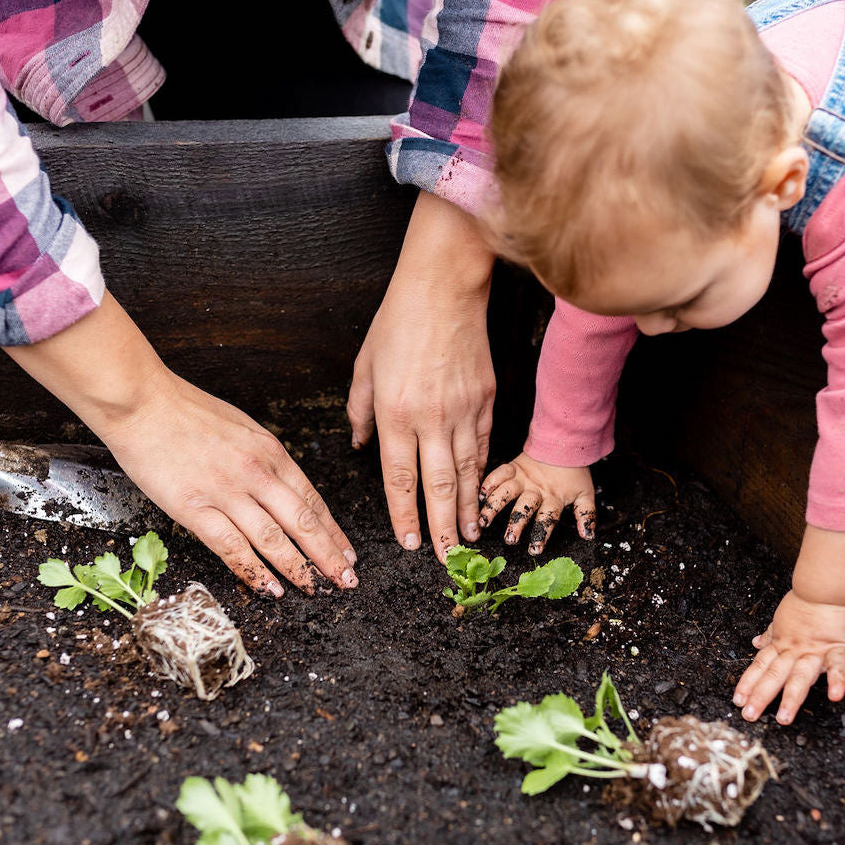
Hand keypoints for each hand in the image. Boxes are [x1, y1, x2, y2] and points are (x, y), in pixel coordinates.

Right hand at [7, 295, 356, 597]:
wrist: (141, 401)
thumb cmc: (184, 410)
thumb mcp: (240, 427)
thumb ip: (262, 458)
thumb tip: (280, 485)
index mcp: (270, 451)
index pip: (312, 499)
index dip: (333, 531)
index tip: (347, 554)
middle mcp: (257, 473)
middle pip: (303, 523)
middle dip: (329, 557)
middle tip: (347, 582)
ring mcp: (227, 492)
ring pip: (274, 540)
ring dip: (299, 570)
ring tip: (315, 591)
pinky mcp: (196, 508)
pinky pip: (233, 548)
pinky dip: (255, 572)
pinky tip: (270, 590)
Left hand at [346, 192, 495, 559]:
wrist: (445, 287)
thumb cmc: (399, 321)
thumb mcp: (365, 366)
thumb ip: (359, 411)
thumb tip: (358, 444)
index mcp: (394, 413)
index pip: (399, 478)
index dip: (403, 516)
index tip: (406, 543)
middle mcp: (430, 418)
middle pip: (437, 487)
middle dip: (440, 528)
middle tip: (446, 558)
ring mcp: (463, 410)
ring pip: (465, 473)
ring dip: (466, 509)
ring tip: (468, 537)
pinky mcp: (485, 399)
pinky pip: (483, 445)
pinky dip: (480, 474)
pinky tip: (479, 494)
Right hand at [479, 452, 594, 553]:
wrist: (564, 443)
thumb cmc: (574, 473)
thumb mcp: (586, 494)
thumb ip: (586, 515)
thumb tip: (588, 537)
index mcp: (554, 497)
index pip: (548, 518)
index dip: (541, 534)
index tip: (534, 550)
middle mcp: (536, 489)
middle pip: (525, 507)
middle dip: (516, 523)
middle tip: (509, 539)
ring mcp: (522, 478)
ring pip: (505, 492)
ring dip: (494, 506)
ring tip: (484, 522)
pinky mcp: (512, 468)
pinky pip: (497, 474)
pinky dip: (488, 483)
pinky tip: (478, 496)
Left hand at [732, 589, 844, 725]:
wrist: (826, 586)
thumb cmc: (806, 602)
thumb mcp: (781, 618)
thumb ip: (771, 634)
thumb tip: (756, 643)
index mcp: (782, 644)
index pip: (760, 666)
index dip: (748, 683)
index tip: (737, 700)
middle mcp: (795, 650)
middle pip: (775, 675)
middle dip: (761, 696)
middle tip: (749, 715)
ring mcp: (815, 650)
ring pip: (801, 676)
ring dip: (791, 698)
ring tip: (783, 718)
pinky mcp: (838, 647)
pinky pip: (838, 666)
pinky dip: (837, 680)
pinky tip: (835, 696)